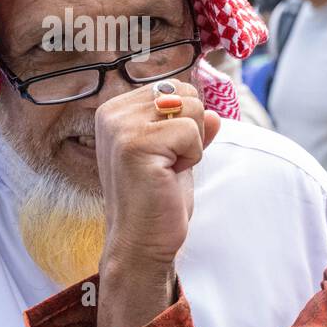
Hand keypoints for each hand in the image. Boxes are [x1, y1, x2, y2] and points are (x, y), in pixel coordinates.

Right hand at [96, 81, 219, 274]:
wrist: (142, 240)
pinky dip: (192, 157)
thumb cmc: (158, 199)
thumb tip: (213, 113)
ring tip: (167, 169)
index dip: (185, 123)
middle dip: (191, 131)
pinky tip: (168, 176)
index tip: (164, 153)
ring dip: (192, 145)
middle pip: (186, 92)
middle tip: (168, 163)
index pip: (175, 86)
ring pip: (192, 108)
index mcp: (117, 109)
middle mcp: (112, 112)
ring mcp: (121, 127)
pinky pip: (191, 132)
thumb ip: (192, 129)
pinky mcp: (135, 144)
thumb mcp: (177, 155)